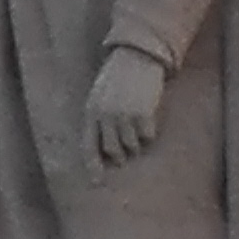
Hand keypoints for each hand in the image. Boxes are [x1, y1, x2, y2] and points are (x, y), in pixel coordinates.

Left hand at [85, 45, 168, 171]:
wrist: (137, 56)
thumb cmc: (118, 77)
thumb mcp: (99, 95)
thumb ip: (99, 119)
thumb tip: (106, 149)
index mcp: (91, 112)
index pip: (88, 146)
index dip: (92, 166)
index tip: (97, 183)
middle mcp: (105, 116)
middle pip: (113, 150)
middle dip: (120, 155)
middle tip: (126, 155)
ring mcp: (123, 116)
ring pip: (132, 145)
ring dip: (137, 144)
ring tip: (139, 130)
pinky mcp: (142, 113)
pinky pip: (147, 136)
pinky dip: (149, 134)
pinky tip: (149, 121)